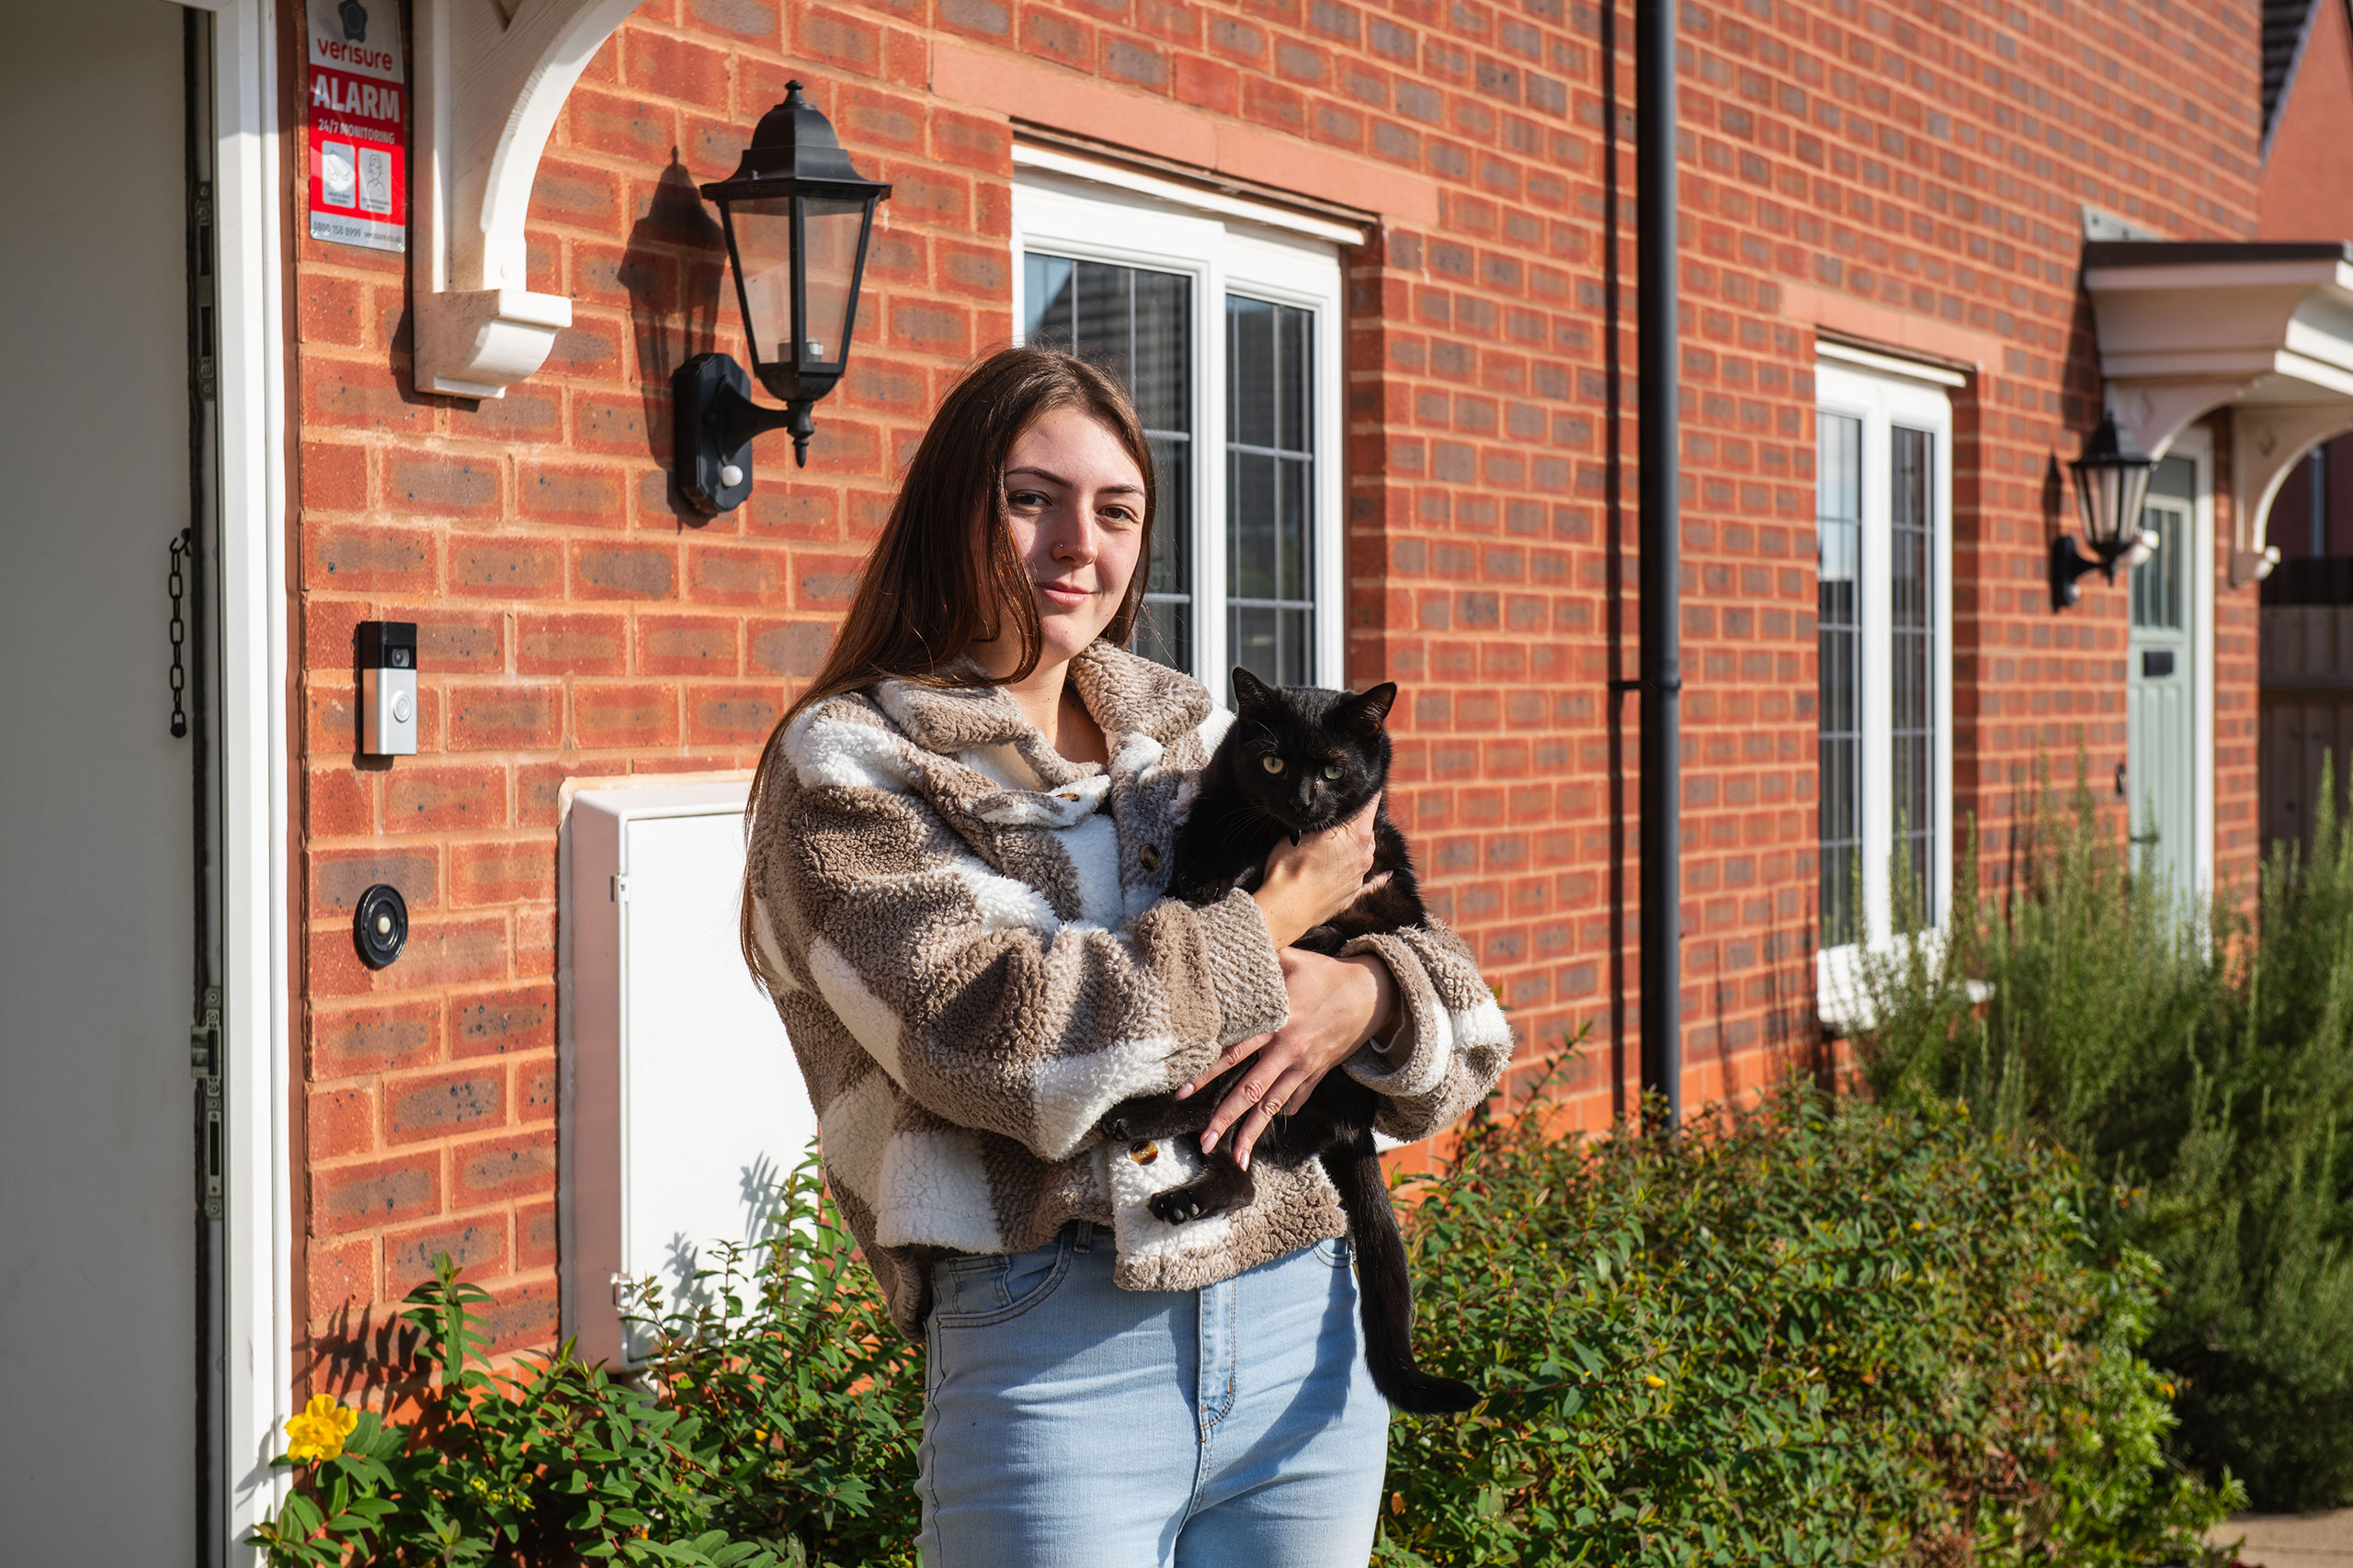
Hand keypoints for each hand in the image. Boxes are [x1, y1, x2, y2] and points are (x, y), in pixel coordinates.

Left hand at [1178, 950, 1396, 1168]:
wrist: (1373, 993)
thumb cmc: (1326, 973)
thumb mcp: (1291, 960)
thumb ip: (1257, 964)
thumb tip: (1224, 956)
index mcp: (1276, 1023)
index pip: (1234, 1053)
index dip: (1206, 1073)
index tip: (1183, 1092)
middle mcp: (1288, 1050)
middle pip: (1250, 1091)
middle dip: (1225, 1118)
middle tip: (1203, 1142)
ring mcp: (1304, 1066)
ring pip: (1272, 1105)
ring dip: (1252, 1132)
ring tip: (1234, 1158)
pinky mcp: (1317, 1073)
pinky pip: (1296, 1099)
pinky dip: (1281, 1113)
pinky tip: (1264, 1132)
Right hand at [1251, 794, 1383, 947]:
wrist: (1286, 908)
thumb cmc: (1290, 866)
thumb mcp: (1304, 830)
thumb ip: (1325, 821)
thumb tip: (1334, 811)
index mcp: (1358, 835)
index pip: (1370, 802)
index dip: (1366, 790)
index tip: (1364, 781)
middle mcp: (1365, 854)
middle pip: (1366, 828)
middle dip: (1355, 820)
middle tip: (1337, 814)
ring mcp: (1360, 877)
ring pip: (1364, 852)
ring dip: (1354, 846)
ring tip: (1335, 842)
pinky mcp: (1352, 895)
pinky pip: (1372, 882)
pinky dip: (1380, 878)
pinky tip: (1388, 875)